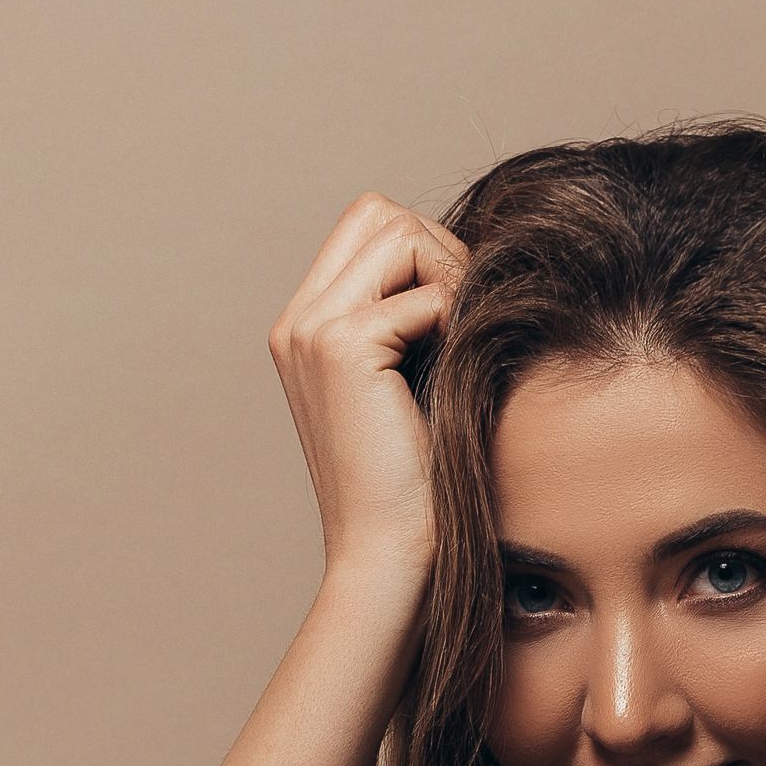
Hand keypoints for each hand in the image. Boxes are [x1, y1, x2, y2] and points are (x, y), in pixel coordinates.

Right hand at [270, 192, 464, 588]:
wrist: (391, 553)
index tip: (451, 321)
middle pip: (379, 213)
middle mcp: (296, 320)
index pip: (368, 225)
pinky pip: (426, 294)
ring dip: (449, 280)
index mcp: (305, 327)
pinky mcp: (340, 347)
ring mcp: (310, 329)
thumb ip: (416, 314)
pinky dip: (454, 327)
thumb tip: (468, 253)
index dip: (425, 253)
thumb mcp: (414, 380)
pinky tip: (450, 378)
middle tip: (461, 326)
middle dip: (438, 252)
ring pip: (401, 234)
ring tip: (456, 349)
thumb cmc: (419, 480)